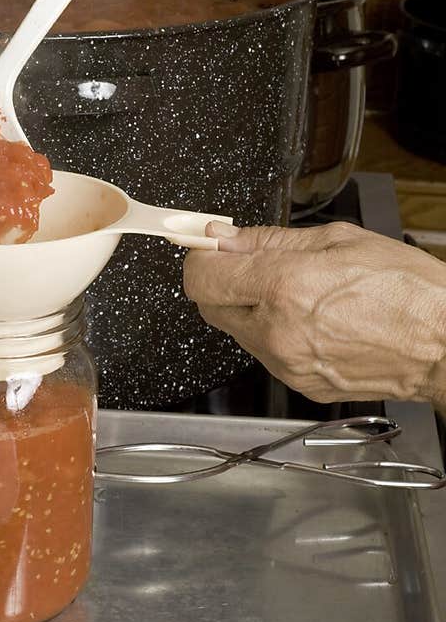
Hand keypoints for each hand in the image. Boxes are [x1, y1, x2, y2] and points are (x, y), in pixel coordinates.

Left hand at [183, 222, 445, 404]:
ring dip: (250, 309)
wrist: (443, 344)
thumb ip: (269, 240)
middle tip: (251, 266)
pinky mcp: (298, 384)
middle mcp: (277, 330)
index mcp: (284, 286)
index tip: (209, 248)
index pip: (201, 276)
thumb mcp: (338, 240)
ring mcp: (286, 363)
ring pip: (236, 330)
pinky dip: (274, 333)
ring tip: (297, 294)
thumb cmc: (406, 291)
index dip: (200, 257)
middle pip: (209, 306)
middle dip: (222, 282)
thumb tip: (225, 237)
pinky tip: (311, 320)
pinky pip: (266, 353)